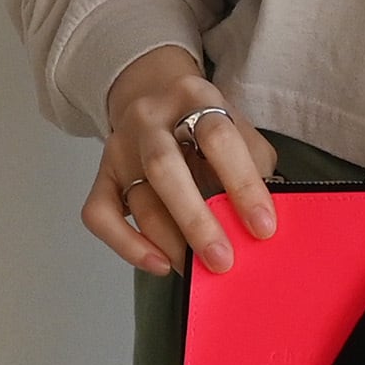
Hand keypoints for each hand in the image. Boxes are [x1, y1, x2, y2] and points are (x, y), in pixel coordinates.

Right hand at [82, 45, 279, 276]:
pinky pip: (100, 214)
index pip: (218, 138)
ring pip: (138, 199)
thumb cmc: (204, 124)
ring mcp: (121, 146)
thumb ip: (253, 167)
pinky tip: (159, 263)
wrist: (155, 95)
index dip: (242, 184)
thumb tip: (261, 223)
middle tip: (222, 260)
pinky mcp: (103, 174)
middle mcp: (151, 118)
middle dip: (196, 221)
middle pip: (165, 168)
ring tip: (199, 270)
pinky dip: (128, 245)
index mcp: (194, 97)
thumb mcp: (238, 128)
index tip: (263, 226)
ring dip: (171, 243)